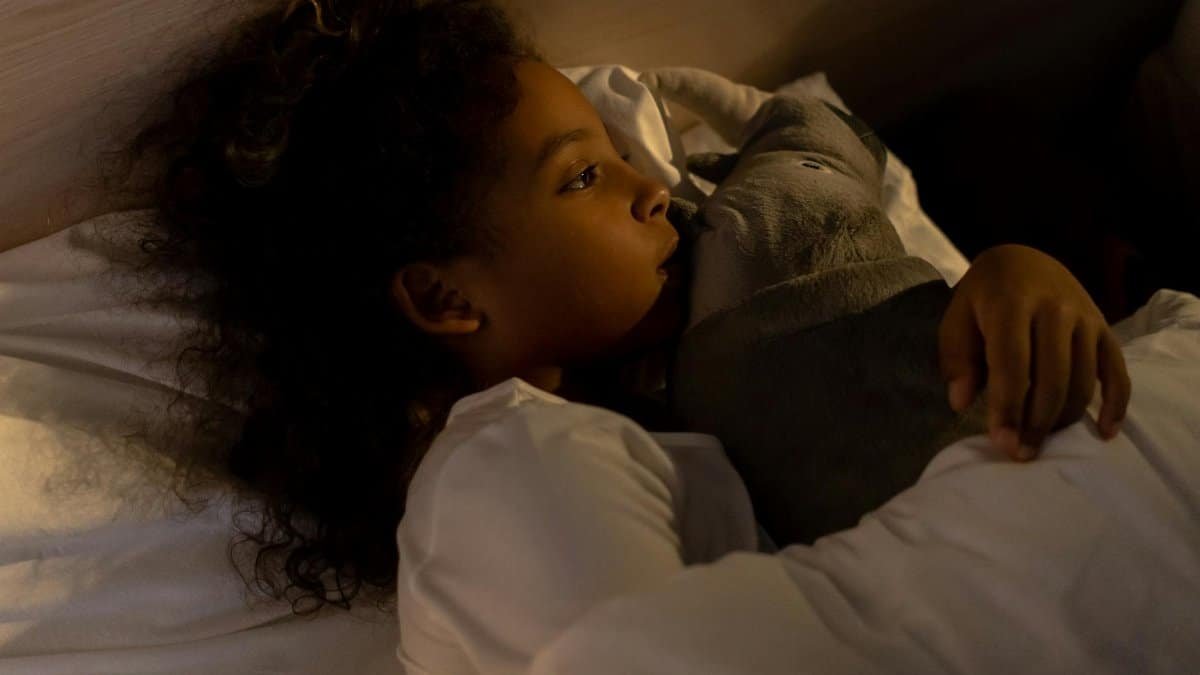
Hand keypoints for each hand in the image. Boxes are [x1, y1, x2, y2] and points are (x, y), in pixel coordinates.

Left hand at [938, 244, 1130, 460]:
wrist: (1022, 260)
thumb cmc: (982, 298)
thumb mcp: (956, 319)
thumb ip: (957, 359)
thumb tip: (960, 403)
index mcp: (1011, 304)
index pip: (1012, 364)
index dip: (1008, 408)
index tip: (1002, 444)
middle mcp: (1055, 309)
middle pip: (1052, 378)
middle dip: (1037, 423)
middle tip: (1022, 454)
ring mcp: (1086, 318)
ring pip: (1083, 380)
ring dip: (1065, 418)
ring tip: (1042, 442)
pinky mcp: (1105, 328)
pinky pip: (1117, 371)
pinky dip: (1115, 404)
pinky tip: (1103, 432)